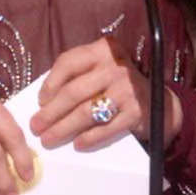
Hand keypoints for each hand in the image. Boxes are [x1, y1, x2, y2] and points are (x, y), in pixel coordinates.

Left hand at [30, 35, 178, 151]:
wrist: (159, 102)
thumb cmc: (118, 86)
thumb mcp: (100, 70)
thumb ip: (78, 77)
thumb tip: (44, 103)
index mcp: (104, 49)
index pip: (68, 63)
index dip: (50, 84)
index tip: (40, 102)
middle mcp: (116, 66)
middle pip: (74, 91)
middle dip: (51, 112)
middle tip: (36, 127)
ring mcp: (128, 89)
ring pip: (86, 112)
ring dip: (63, 128)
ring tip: (49, 139)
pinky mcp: (136, 112)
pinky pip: (106, 128)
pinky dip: (89, 138)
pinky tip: (77, 145)